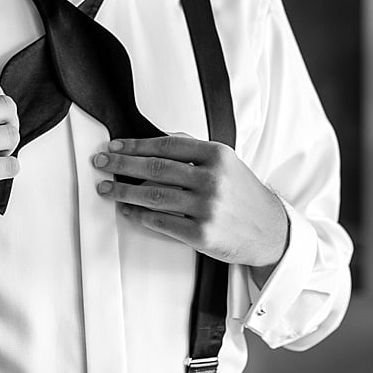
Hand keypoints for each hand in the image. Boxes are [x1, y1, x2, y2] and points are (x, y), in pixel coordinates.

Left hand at [92, 135, 288, 269]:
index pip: (166, 144)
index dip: (136, 145)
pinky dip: (139, 215)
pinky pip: (161, 222)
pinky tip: (127, 210)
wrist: (271, 231)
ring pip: (153, 195)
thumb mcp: (228, 163)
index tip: (115, 146)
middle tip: (101, 163)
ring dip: (124, 190)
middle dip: (122, 164)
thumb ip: (195, 150)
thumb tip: (157, 139)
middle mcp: (212, 179)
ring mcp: (207, 207)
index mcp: (217, 155)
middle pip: (155, 168)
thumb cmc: (245, 195)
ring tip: (106, 188)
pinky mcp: (202, 233)